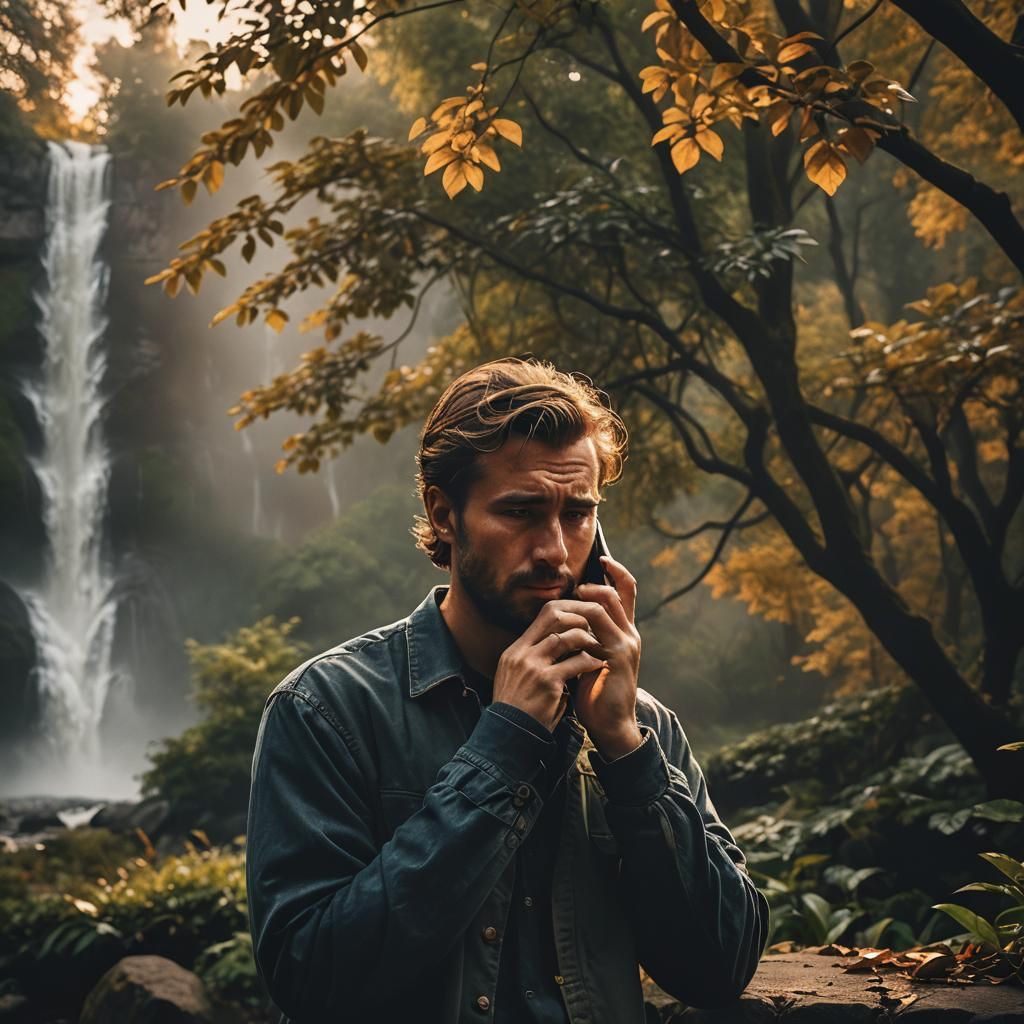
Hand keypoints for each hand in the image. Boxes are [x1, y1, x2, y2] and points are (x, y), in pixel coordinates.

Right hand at [493, 602, 606, 731]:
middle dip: (578, 617)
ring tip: (598, 646)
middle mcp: (522, 653)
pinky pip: (576, 662)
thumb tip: (558, 642)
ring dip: (587, 639)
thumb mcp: (516, 677)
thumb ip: (534, 659)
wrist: (510, 735)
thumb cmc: (519, 709)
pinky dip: (590, 661)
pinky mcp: (547, 682)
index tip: (584, 618)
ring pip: (566, 637)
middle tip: (594, 627)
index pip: (543, 615)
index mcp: (515, 650)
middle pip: (553, 616)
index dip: (568, 612)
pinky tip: (598, 665)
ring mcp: (533, 666)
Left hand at [571, 555, 642, 758]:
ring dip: (586, 597)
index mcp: (625, 632)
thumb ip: (586, 636)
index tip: (602, 558)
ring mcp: (626, 643)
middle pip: (620, 591)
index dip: (617, 571)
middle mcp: (630, 634)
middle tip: (578, 585)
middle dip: (597, 581)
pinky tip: (568, 623)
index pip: (627, 592)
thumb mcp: (591, 656)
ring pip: (607, 604)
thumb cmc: (596, 692)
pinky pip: (598, 626)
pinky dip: (581, 619)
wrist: (610, 724)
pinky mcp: (618, 655)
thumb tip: (565, 615)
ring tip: (571, 600)